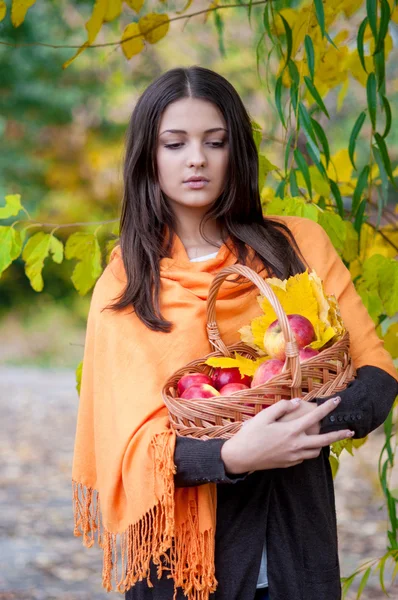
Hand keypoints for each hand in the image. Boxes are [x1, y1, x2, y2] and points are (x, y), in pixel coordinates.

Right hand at [221, 396, 352, 473]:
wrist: (241, 457)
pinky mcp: (288, 463)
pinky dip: (308, 450)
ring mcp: (293, 456)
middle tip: (350, 431)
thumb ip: (282, 407)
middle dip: (339, 435)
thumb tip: (297, 403)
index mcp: (291, 430)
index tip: (338, 401)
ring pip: (316, 452)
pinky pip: (304, 457)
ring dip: (322, 444)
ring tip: (326, 439)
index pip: (315, 417)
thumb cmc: (250, 434)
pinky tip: (304, 446)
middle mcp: (296, 444)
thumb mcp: (264, 416)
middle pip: (325, 440)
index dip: (328, 408)